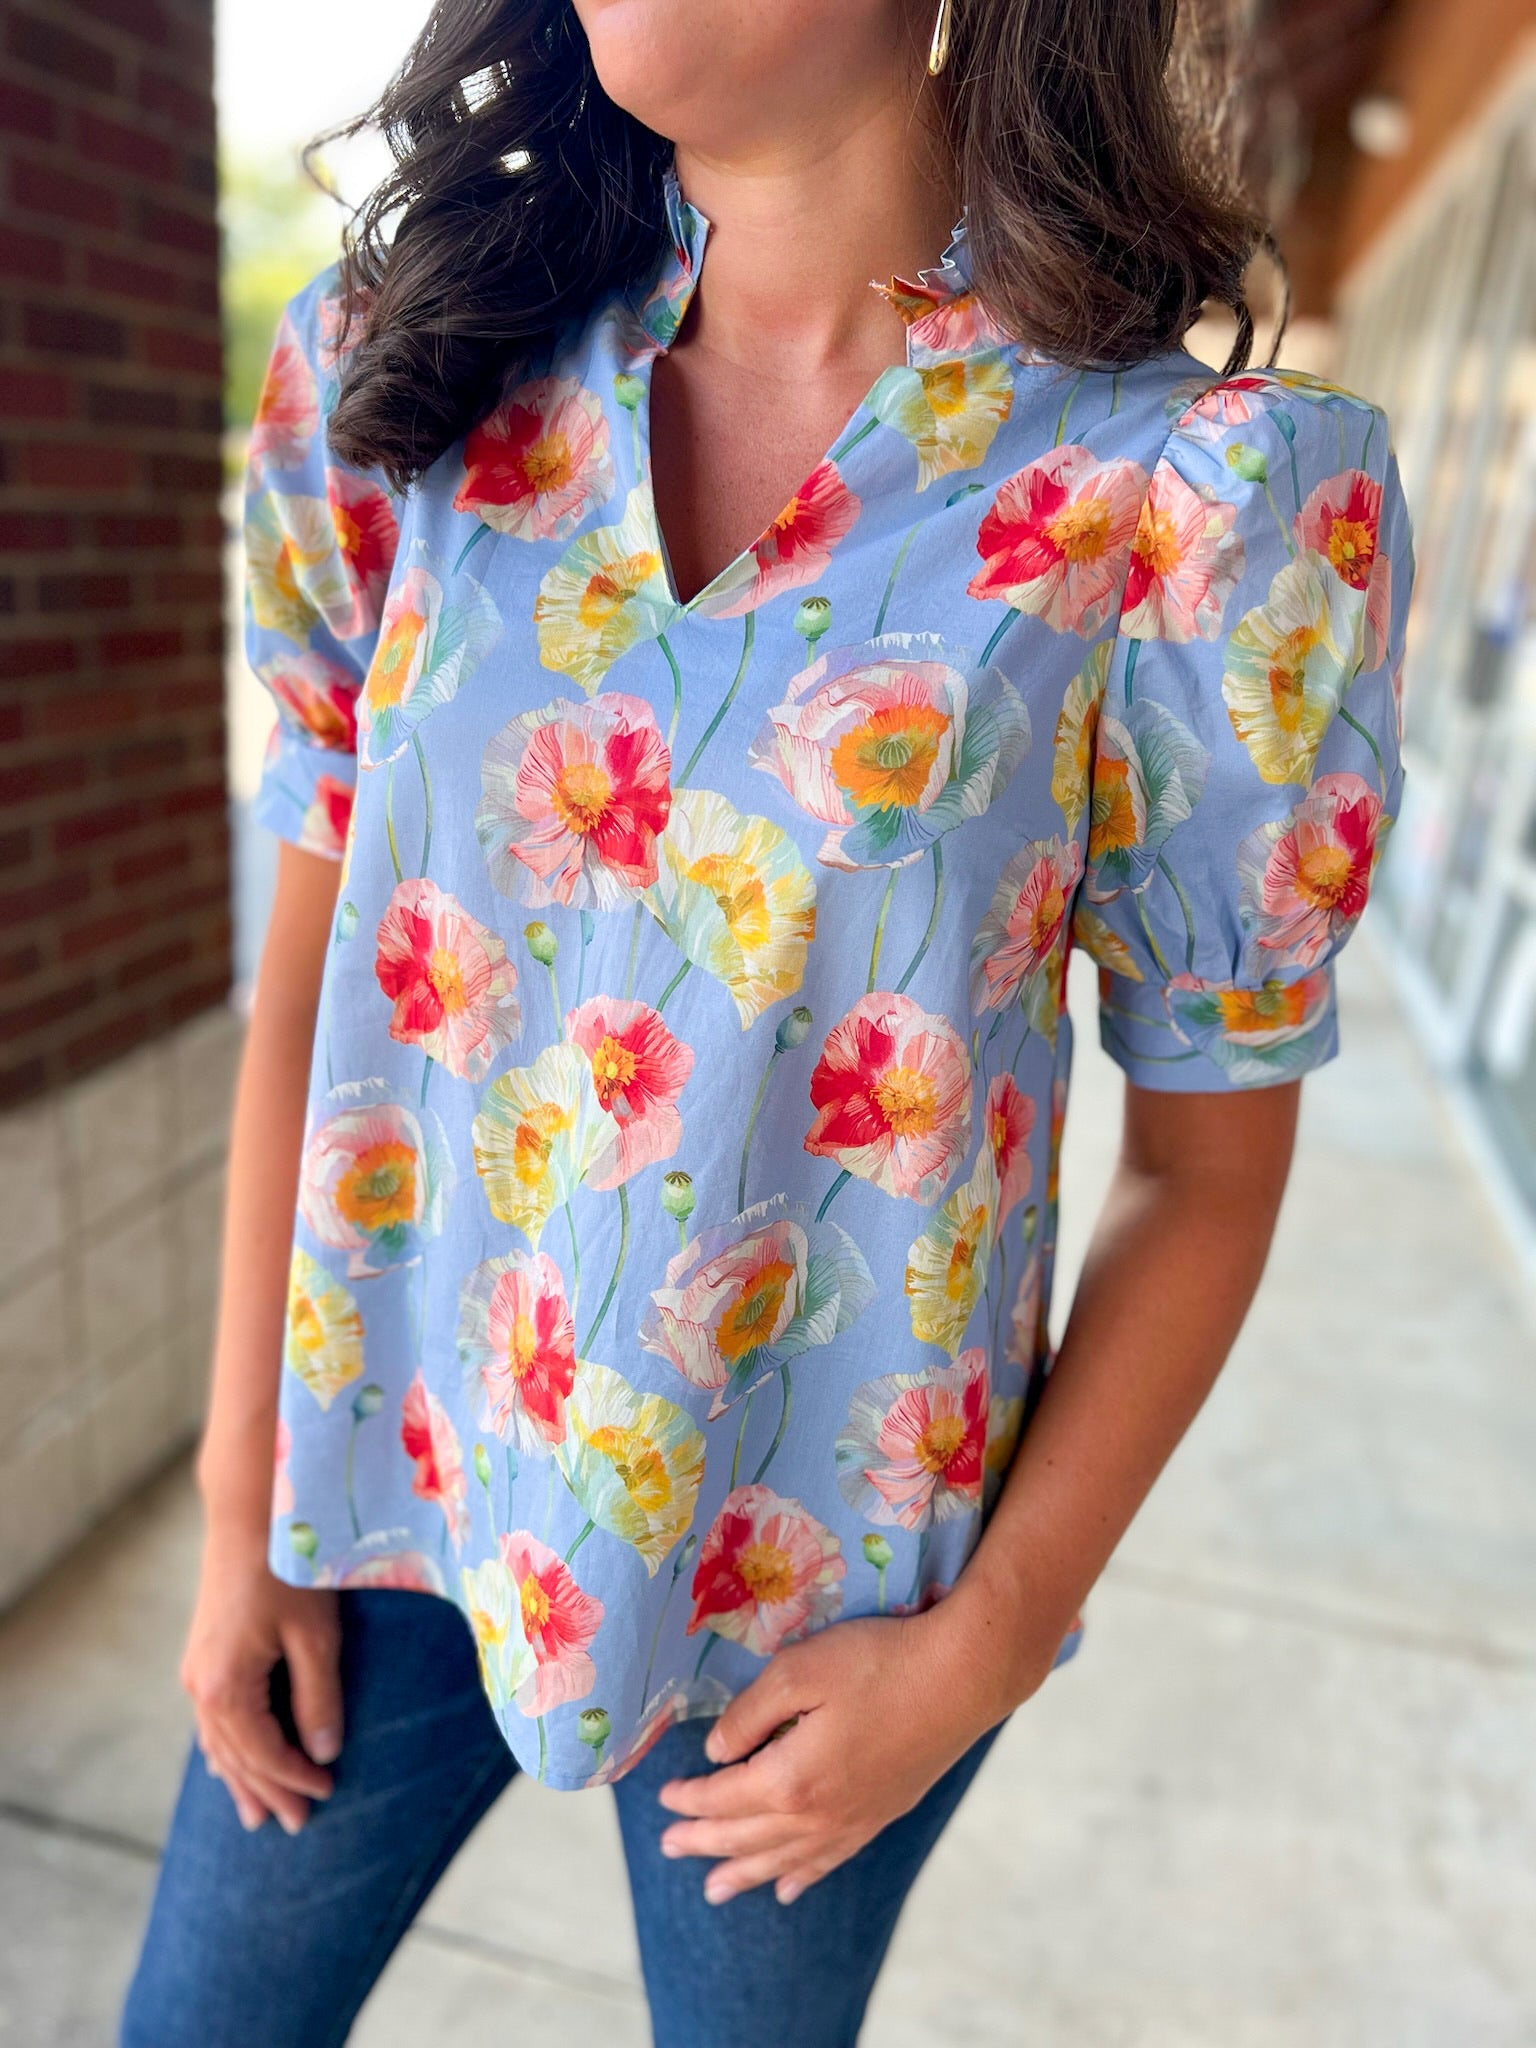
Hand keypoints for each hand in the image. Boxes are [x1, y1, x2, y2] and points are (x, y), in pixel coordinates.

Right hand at [179, 1526, 341, 1833]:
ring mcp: (198, 1670)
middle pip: (237, 1756)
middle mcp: (202, 1687)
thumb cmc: (288, 1569)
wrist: (248, 1514)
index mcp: (227, 1690)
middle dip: (268, 1791)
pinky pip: (211, 1719)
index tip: (329, 1792)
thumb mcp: (315, 1636)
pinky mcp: (203, 1654)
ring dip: (241, 1778)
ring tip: (255, 1816)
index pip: (264, 1754)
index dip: (296, 1778)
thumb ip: (319, 1698)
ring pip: (219, 1742)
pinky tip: (227, 1763)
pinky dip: (224, 1748)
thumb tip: (323, 1752)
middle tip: (295, 1826)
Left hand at [656, 1603, 1019, 1906]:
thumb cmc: (877, 1662)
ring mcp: (852, 1821)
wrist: (961, 1678)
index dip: (690, 1799)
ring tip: (714, 1891)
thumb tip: (716, 1753)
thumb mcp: (799, 1669)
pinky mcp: (881, 1815)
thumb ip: (749, 1714)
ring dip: (744, 1873)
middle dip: (704, 1842)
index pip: (725, 1797)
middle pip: (747, 1837)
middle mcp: (817, 1815)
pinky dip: (802, 1876)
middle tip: (669, 1849)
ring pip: (784, 1860)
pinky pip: (829, 1861)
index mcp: (789, 1779)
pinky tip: (789, 1887)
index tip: (662, 1798)